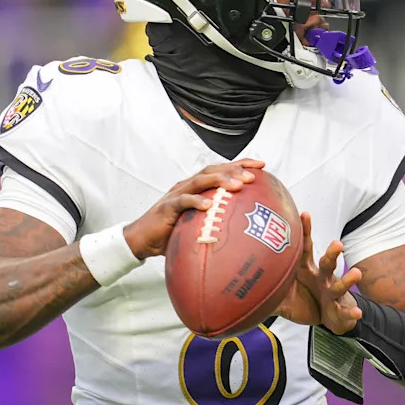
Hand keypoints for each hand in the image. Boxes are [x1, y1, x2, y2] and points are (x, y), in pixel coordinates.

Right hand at [123, 158, 264, 258]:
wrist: (141, 240)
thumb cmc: (172, 232)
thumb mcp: (198, 225)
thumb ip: (215, 223)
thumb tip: (244, 234)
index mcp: (197, 187)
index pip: (221, 170)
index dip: (241, 164)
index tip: (262, 165)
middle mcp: (187, 186)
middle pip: (213, 170)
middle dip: (234, 169)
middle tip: (254, 175)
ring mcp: (177, 194)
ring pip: (201, 181)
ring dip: (220, 181)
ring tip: (238, 185)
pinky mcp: (167, 207)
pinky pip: (182, 201)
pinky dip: (196, 201)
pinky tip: (208, 205)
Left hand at [276, 213, 362, 334]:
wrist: (328, 318)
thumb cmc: (305, 301)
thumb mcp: (285, 298)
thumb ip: (266, 293)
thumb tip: (240, 292)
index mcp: (306, 269)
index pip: (305, 248)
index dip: (305, 232)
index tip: (305, 213)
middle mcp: (321, 277)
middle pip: (327, 262)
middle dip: (332, 253)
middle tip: (337, 244)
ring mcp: (332, 292)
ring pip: (339, 284)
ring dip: (348, 280)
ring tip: (356, 274)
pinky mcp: (340, 309)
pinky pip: (345, 311)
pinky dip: (350, 313)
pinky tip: (356, 312)